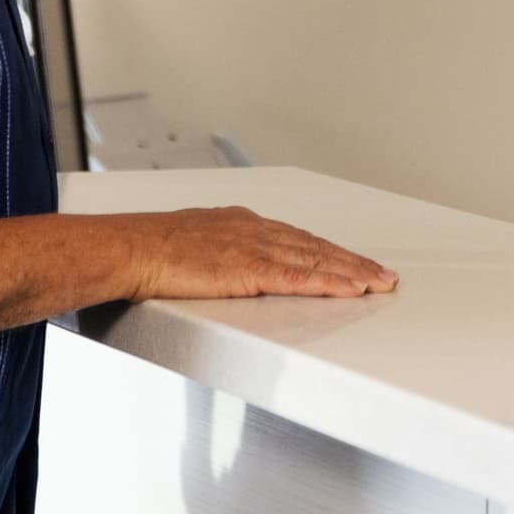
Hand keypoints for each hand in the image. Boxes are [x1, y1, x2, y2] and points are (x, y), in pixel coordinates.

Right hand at [124, 207, 397, 301]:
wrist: (129, 247)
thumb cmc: (149, 248)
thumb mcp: (191, 242)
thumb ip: (216, 251)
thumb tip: (222, 263)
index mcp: (241, 223)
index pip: (297, 239)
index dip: (328, 252)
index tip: (352, 262)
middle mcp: (255, 229)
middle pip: (317, 246)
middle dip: (353, 261)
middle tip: (384, 274)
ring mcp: (256, 247)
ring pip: (317, 259)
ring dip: (353, 272)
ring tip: (380, 284)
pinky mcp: (251, 268)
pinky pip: (301, 277)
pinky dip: (331, 282)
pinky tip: (352, 289)